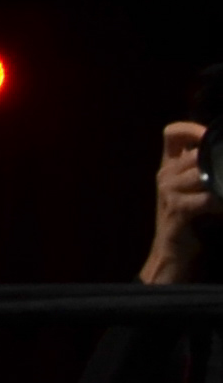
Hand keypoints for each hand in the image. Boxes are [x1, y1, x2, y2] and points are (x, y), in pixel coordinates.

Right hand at [153, 120, 213, 285]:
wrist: (172, 253)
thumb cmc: (188, 221)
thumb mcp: (193, 191)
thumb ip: (202, 172)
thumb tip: (222, 158)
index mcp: (168, 167)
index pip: (171, 133)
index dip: (192, 129)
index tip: (212, 137)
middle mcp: (164, 175)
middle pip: (195, 154)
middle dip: (218, 160)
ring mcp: (168, 192)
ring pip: (201, 174)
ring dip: (221, 182)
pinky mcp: (177, 210)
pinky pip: (206, 199)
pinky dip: (220, 201)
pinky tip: (222, 205)